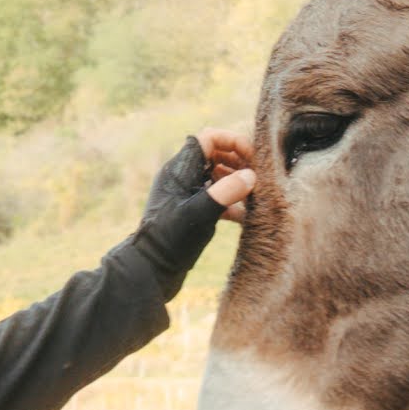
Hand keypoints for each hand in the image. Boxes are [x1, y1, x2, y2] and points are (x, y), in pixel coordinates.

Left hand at [127, 137, 250, 277]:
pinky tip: (246, 216)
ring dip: (237, 182)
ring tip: (256, 195)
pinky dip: (231, 203)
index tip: (251, 157)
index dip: (232, 141)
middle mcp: (182, 177)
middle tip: (258, 177)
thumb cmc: (171, 240)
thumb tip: (250, 176)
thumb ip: (226, 192)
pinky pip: (215, 198)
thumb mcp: (200, 213)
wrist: (151, 270)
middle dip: (239, 162)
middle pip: (215, 155)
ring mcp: (186, 195)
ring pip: (216, 176)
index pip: (207, 139)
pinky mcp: (191, 212)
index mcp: (179, 169)